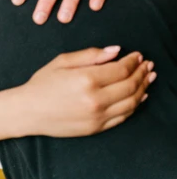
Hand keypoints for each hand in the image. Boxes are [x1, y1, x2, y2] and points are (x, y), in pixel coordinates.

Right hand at [21, 46, 154, 137]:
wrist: (30, 111)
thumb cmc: (43, 83)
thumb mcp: (63, 61)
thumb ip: (91, 54)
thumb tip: (115, 50)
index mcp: (87, 79)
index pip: (121, 69)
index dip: (133, 61)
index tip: (137, 54)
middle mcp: (96, 100)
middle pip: (130, 85)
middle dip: (141, 73)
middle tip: (147, 65)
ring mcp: (98, 117)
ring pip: (131, 103)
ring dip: (143, 89)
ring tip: (148, 78)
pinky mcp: (97, 128)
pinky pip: (123, 116)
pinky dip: (135, 105)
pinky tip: (139, 96)